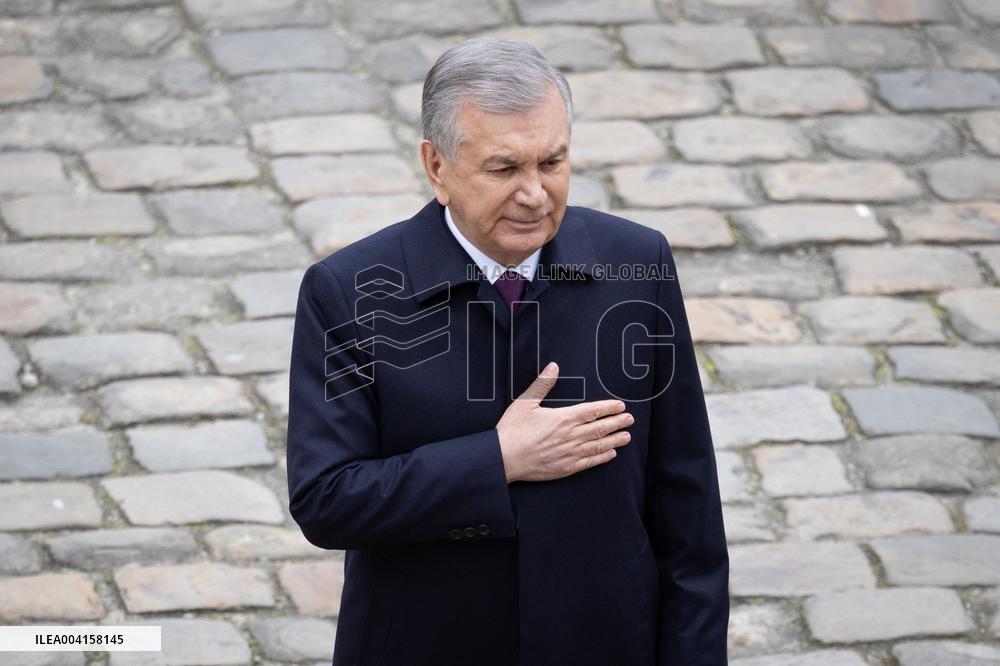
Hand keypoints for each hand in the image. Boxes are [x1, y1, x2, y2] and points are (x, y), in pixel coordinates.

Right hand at [496, 362, 632, 482]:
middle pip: (600, 428)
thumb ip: (542, 384)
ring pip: (599, 445)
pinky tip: (611, 454)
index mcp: (563, 418)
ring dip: (615, 440)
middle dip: (617, 423)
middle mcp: (571, 435)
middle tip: (630, 419)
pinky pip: (590, 462)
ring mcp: (570, 453)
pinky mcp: (566, 467)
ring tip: (627, 436)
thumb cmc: (512, 429)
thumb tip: (553, 366)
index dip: (609, 408)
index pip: (593, 411)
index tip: (620, 406)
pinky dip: (602, 457)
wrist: (503, 458)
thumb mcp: (525, 402)